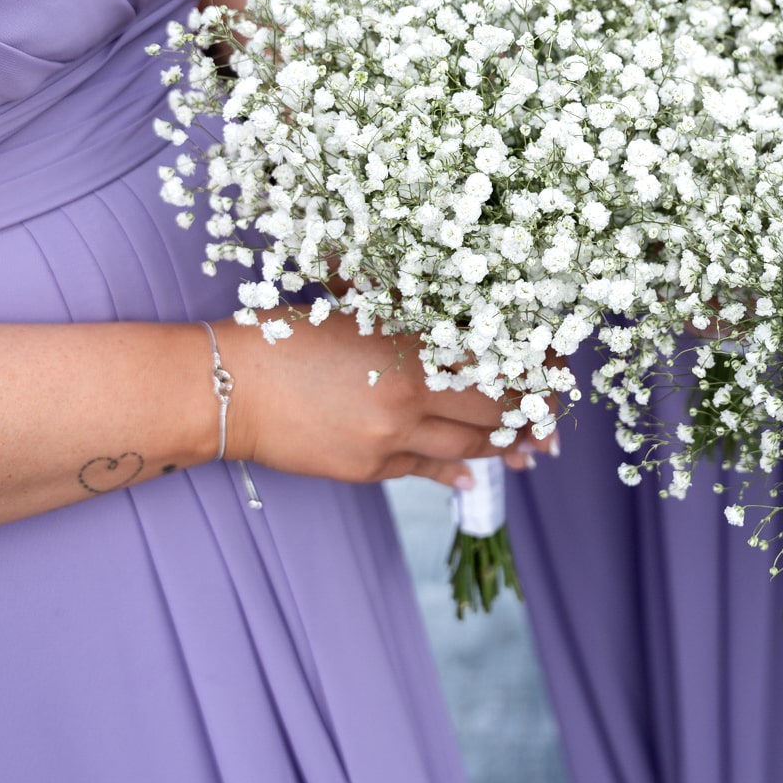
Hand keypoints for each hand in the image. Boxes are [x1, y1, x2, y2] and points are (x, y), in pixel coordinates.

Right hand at [220, 318, 537, 488]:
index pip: (498, 359)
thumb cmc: (289, 334)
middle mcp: (410, 393)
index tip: (556, 370)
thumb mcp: (361, 311)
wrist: (227, 387)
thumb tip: (469, 333)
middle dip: (529, 414)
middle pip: (494, 409)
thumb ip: (418, 320)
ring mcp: (390, 437)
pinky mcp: (368, 469)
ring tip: (528, 448)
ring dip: (503, 448)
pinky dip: (456, 470)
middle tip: (551, 417)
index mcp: (413, 343)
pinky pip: (427, 471)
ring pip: (468, 446)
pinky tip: (473, 472)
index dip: (534, 368)